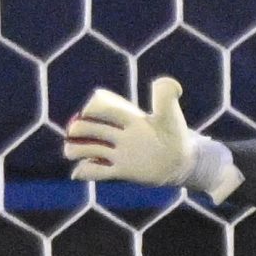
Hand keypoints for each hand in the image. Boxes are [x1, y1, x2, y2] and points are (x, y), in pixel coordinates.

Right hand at [63, 77, 243, 201]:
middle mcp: (119, 134)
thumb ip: (166, 97)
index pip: (102, 107)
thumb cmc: (176, 135)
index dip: (92, 109)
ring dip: (76, 149)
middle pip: (90, 128)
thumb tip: (166, 82)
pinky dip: (85, 171)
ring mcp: (118, 153)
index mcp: (127, 117)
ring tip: (72, 152)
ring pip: (89, 149)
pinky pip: (97, 172)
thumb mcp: (170, 116)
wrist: (183, 161)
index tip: (88, 112)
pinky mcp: (121, 171)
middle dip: (80, 130)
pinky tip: (78, 173)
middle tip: (75, 134)